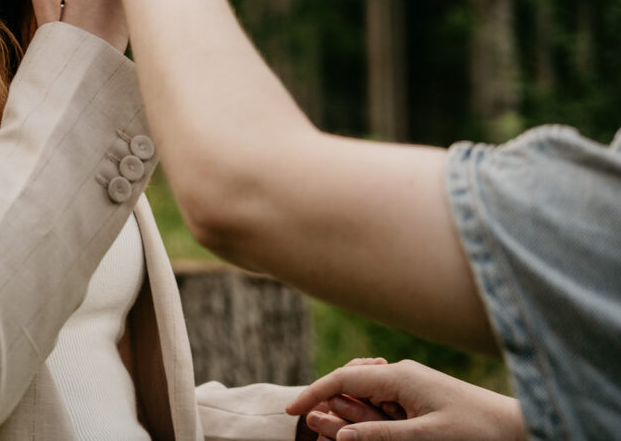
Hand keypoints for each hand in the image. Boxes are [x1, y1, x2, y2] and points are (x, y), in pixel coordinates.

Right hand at [287, 359, 524, 440]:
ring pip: (363, 391)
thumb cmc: (475, 431)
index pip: (342, 379)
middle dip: (326, 401)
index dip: (314, 393)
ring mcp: (409, 382)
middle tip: (306, 423)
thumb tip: (339, 434)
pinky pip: (380, 399)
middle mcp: (400, 373)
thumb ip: (380, 434)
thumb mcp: (426, 437)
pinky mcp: (417, 395)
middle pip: (349, 381)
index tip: (290, 410)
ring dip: (346, 408)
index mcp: (399, 375)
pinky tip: (360, 423)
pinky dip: (365, 412)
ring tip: (327, 424)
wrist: (517, 427)